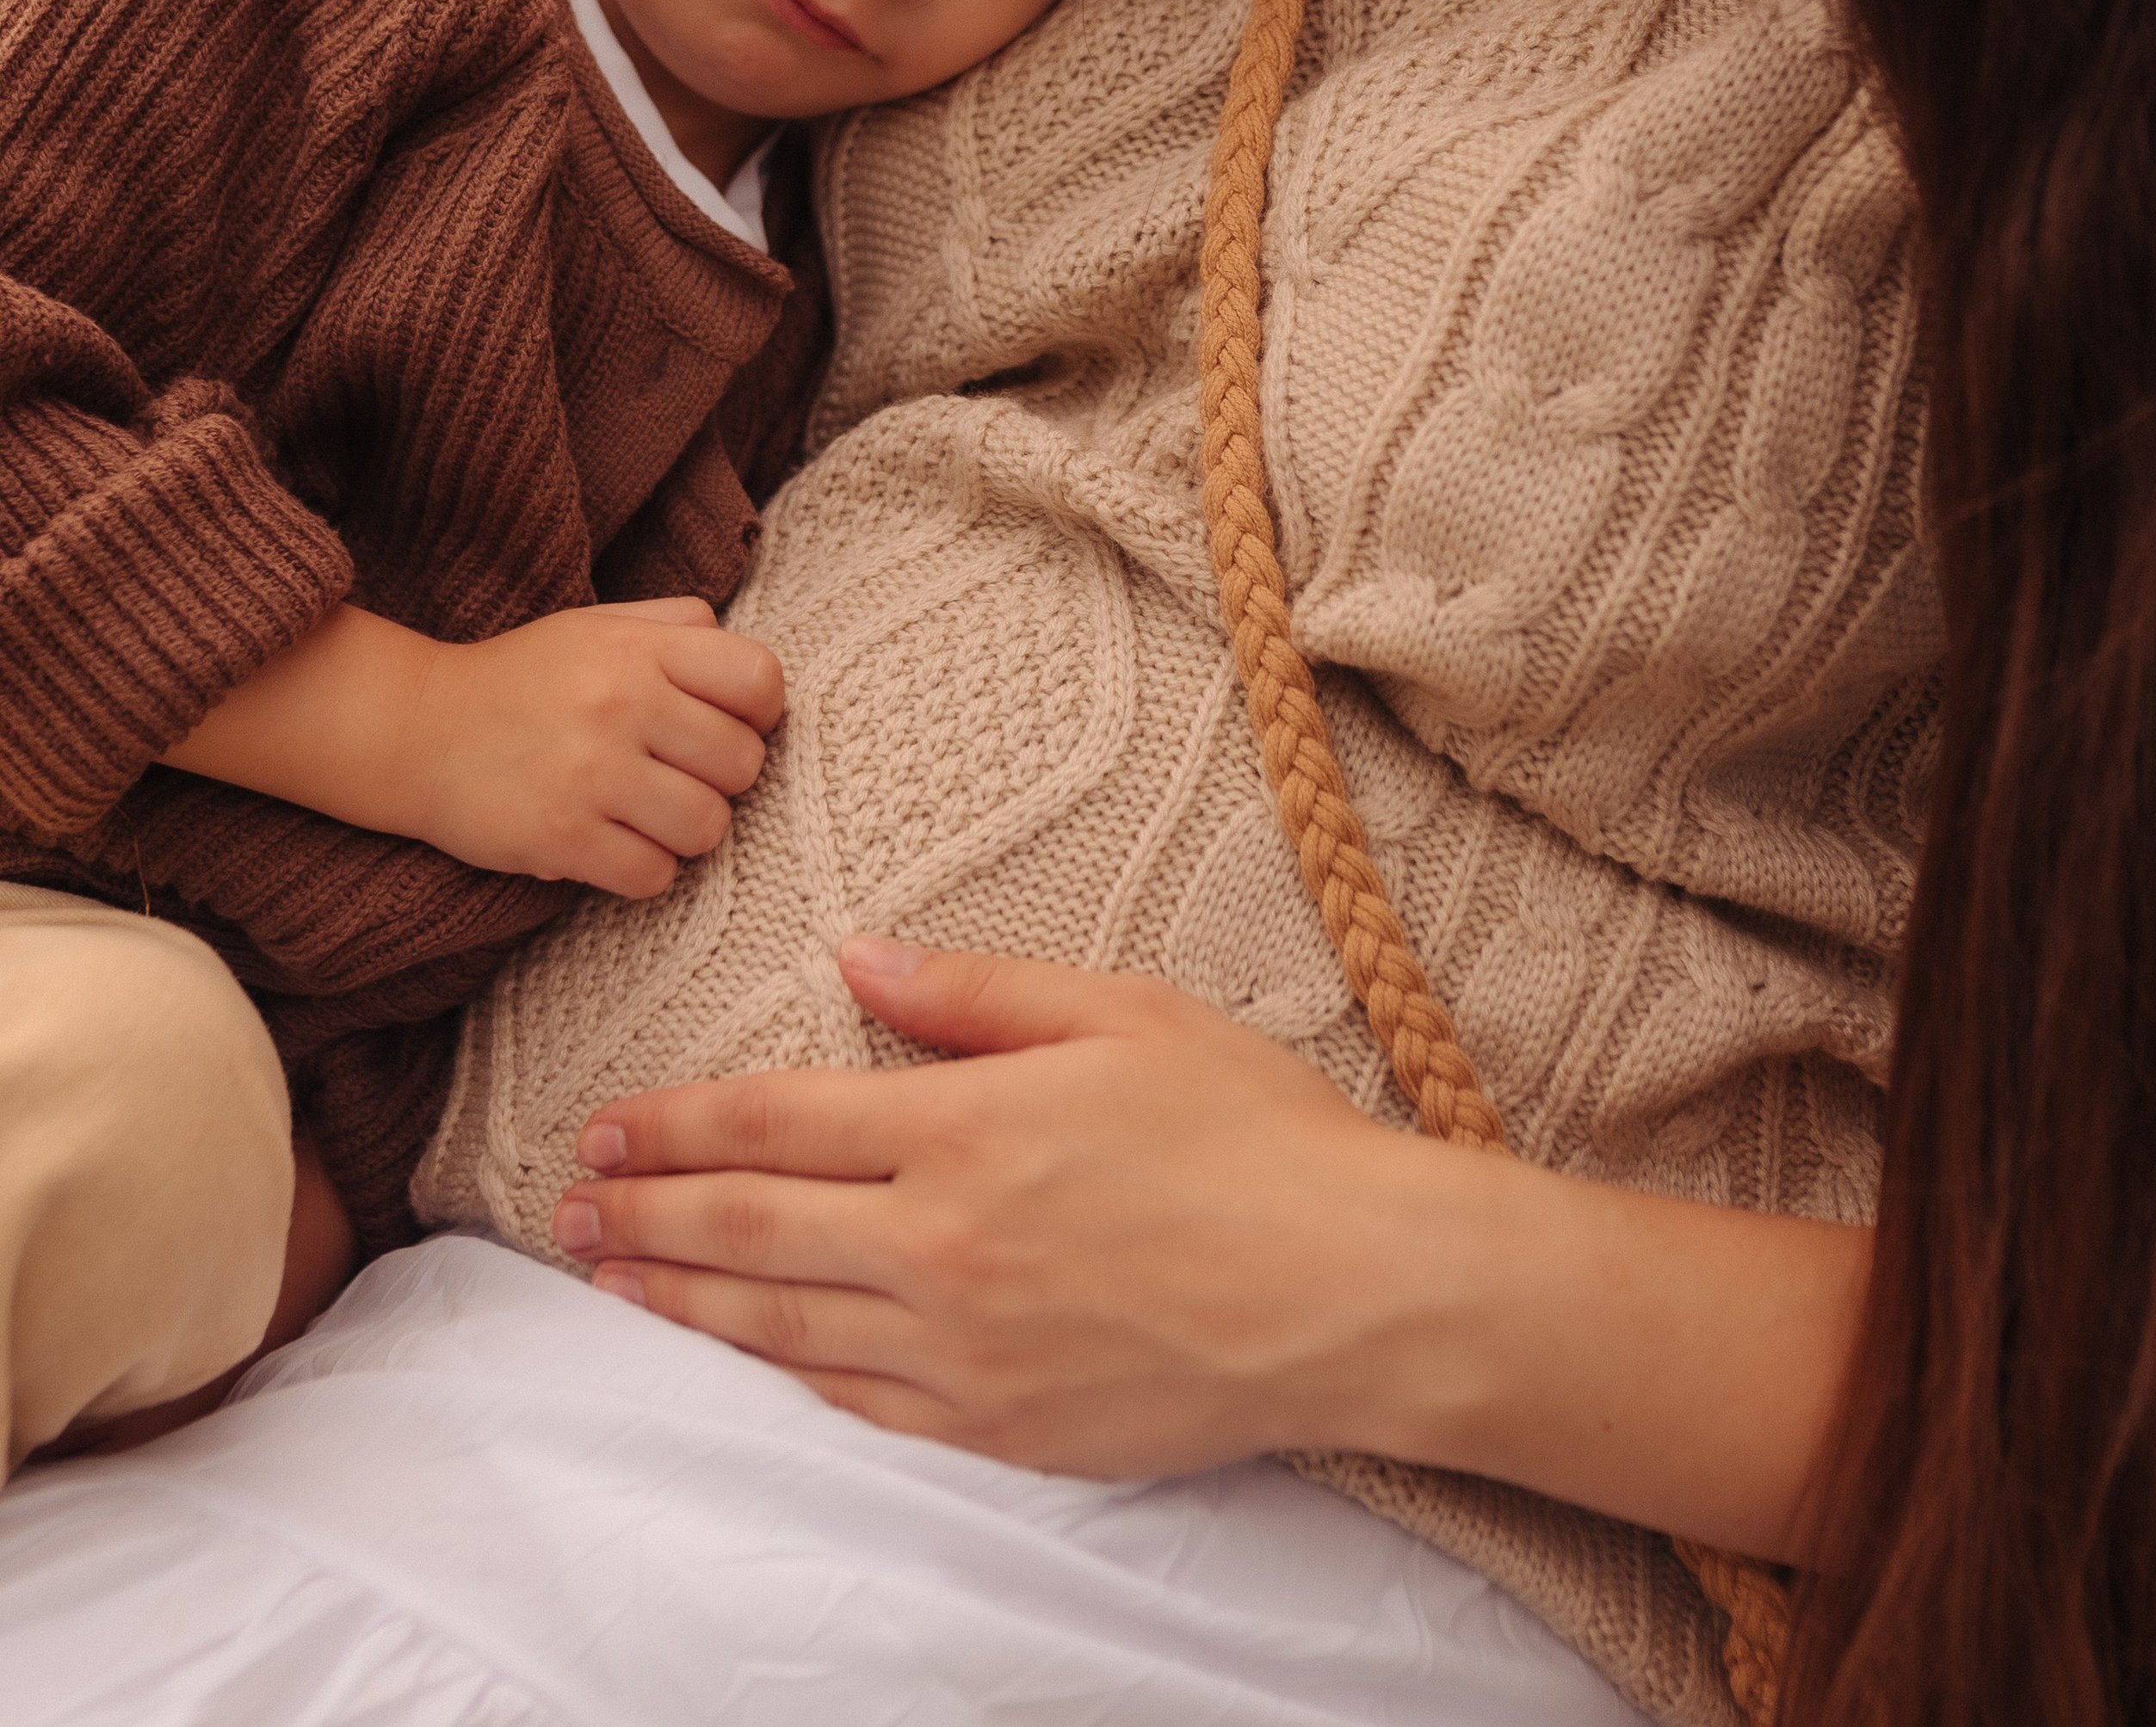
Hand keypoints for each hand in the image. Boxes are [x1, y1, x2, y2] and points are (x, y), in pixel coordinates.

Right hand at [164, 596, 783, 897]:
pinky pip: (654, 877)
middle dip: (721, 778)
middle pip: (743, 764)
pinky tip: (613, 845)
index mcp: (639, 648)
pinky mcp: (562, 839)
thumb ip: (675, 626)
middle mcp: (623, 704)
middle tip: (679, 776)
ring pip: (708, 827)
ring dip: (686, 831)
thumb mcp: (597, 624)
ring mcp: (592, 774)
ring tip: (647, 815)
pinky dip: (644, 871)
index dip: (758, 712)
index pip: (760, 681)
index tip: (728, 725)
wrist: (415, 728)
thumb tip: (747, 656)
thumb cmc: (522, 677)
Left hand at [548, 938, 1871, 1556]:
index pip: (775, 1121)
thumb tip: (854, 958)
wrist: (1356, 1293)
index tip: (607, 1120)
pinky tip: (743, 1349)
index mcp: (966, 1127)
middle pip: (749, 1228)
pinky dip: (781, 1370)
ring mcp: (965, 1351)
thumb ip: (972, 992)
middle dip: (644, 1213)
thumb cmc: (1255, 1133)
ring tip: (610, 1276)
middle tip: (567, 1203)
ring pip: (781, 1323)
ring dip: (680, 1298)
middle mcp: (943, 1245)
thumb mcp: (1121, 1012)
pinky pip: (857, 1399)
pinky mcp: (1001, 1428)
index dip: (677, 1123)